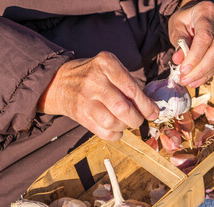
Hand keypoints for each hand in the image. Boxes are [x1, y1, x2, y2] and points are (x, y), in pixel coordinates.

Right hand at [37, 52, 158, 140]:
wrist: (60, 82)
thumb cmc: (93, 76)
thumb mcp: (110, 69)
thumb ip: (129, 85)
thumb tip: (151, 108)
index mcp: (106, 64)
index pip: (131, 89)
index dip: (146, 105)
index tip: (153, 112)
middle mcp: (94, 80)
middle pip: (123, 108)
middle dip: (137, 119)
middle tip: (139, 120)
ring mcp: (85, 99)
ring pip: (113, 122)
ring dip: (125, 127)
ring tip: (125, 122)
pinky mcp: (80, 115)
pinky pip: (103, 132)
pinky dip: (115, 135)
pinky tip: (116, 128)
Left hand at [168, 1, 213, 87]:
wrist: (198, 15)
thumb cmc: (186, 21)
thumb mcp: (177, 27)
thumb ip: (179, 43)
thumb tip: (178, 60)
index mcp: (207, 13)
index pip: (205, 37)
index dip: (194, 56)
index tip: (183, 70)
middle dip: (200, 69)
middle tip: (184, 79)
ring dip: (203, 74)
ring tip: (188, 82)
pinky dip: (207, 74)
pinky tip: (196, 81)